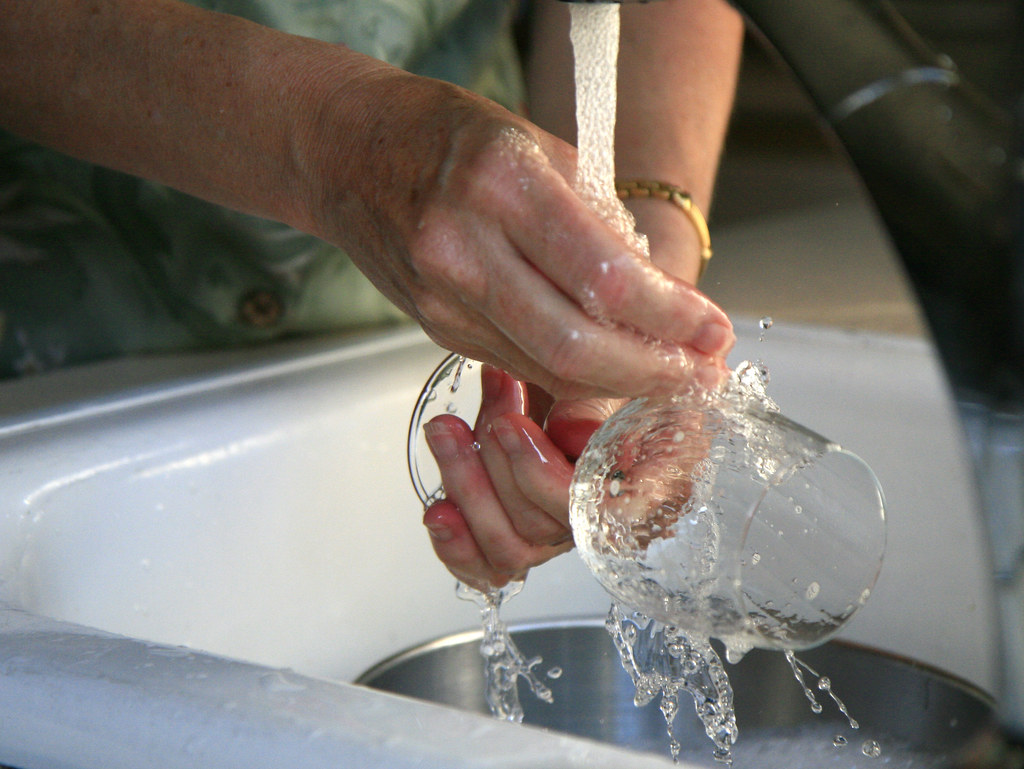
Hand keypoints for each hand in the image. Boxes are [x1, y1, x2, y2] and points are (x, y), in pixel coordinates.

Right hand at [302, 64, 732, 400]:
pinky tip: (612, 367)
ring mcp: (443, 299)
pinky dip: (573, 374)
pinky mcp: (436, 328)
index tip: (712, 330)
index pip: (602, 276)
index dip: (669, 316)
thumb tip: (656, 289)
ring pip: (547, 369)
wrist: (346, 155)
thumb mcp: (537, 146)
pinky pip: (520, 365)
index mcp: (500, 184)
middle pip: (574, 346)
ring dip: (620, 382)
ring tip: (673, 377)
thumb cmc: (442, 135)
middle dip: (652, 372)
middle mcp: (464, 250)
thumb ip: (598, 220)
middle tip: (700, 375)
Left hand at [421, 365, 622, 589]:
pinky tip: (439, 512)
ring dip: (467, 488)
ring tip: (445, 433)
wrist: (550, 381)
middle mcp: (584, 522)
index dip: (542, 473)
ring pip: (507, 545)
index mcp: (624, 489)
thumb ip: (585, 408)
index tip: (511, 424)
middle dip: (495, 463)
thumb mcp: (591, 381)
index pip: (591, 510)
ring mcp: (545, 538)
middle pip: (538, 527)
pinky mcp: (506, 544)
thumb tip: (574, 435)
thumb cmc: (577, 384)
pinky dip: (455, 544)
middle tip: (478, 413)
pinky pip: (483, 567)